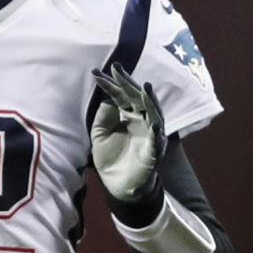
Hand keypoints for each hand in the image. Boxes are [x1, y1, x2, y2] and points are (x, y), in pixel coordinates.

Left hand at [90, 64, 166, 201]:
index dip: (109, 83)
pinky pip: (157, 143)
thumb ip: (104, 115)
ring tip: (145, 87)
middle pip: (137, 97)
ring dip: (150, 101)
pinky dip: (157, 135)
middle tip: (117, 68)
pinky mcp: (154, 154)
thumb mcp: (101, 132)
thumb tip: (108, 95)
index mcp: (128, 114)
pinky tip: (154, 126)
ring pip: (154, 114)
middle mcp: (142, 120)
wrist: (117, 185)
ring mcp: (150, 135)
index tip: (95, 73)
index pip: (120, 94)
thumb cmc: (111, 156)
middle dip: (128, 82)